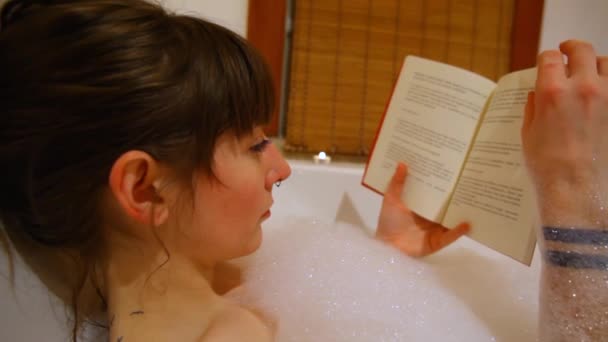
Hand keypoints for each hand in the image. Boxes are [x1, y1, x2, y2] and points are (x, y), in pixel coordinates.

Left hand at [375, 162, 469, 256]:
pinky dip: (458, 230)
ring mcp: (436, 228)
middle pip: (446, 204)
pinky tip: (466, 223)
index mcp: (421, 205)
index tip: (452, 169)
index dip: (442, 182)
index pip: (435, 192)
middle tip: (469, 181)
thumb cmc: (388, 222)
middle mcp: (430, 215)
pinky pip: (450, 236)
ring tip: (475, 200)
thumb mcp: (391, 199)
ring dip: (461, 211)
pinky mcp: (438, 241)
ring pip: (451, 218)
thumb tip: (402, 163)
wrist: (387, 245)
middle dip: (457, 195)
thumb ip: (397, 183)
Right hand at [522, 40, 607, 224]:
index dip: (546, 58)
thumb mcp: (529, 132)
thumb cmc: (547, 164)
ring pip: (606, 62)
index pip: (550, 58)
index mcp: (552, 91)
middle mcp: (582, 87)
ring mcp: (606, 97)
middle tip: (567, 51)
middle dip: (571, 48)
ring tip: (589, 70)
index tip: (546, 62)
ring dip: (595, 63)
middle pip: (581, 50)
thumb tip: (537, 94)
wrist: (575, 187)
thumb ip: (534, 107)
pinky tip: (602, 91)